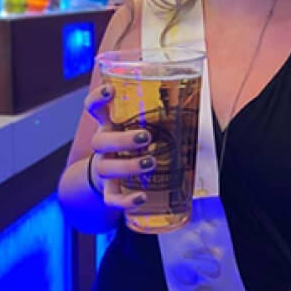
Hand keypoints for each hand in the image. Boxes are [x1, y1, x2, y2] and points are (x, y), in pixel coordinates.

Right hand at [84, 83, 154, 209]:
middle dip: (122, 139)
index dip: (98, 97)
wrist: (112, 176)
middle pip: (100, 140)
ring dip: (128, 166)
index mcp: (109, 124)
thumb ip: (161, 114)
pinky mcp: (109, 191)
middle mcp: (103, 145)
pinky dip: (125, 200)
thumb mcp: (142, 125)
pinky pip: (112, 198)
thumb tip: (195, 97)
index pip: (94, 107)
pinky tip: (142, 197)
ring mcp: (103, 168)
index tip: (111, 90)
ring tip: (151, 162)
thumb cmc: (134, 143)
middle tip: (147, 137)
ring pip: (106, 167)